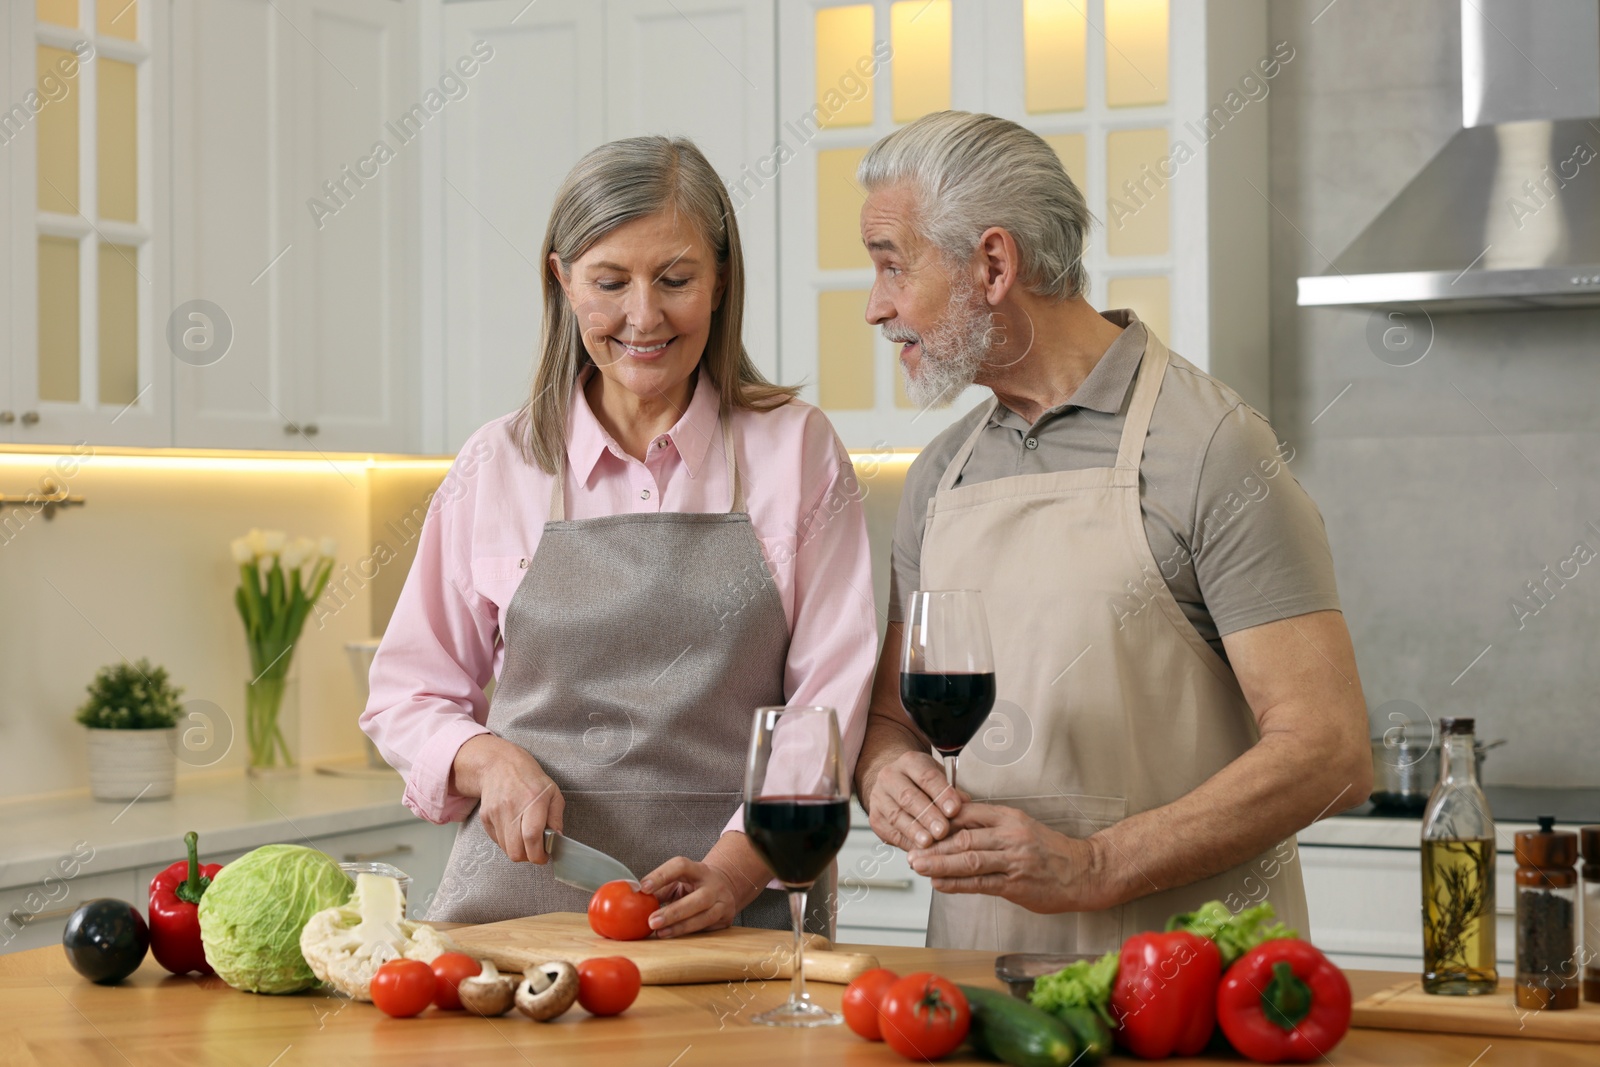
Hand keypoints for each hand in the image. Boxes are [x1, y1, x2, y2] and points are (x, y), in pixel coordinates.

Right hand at [451, 734, 564, 863]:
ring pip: (506, 849)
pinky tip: (514, 830)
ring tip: (525, 838)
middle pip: (515, 850)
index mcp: (533, 800)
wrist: (500, 765)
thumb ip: (557, 817)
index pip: (532, 836)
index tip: (544, 857)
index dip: (538, 854)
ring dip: (518, 850)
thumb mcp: (552, 793)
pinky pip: (497, 841)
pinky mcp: (485, 818)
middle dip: (528, 857)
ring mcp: (495, 813)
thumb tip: (558, 838)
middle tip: (535, 851)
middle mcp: (512, 807)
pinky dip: (507, 842)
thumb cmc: (529, 778)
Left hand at [639, 833, 770, 938]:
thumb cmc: (693, 885)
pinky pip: (707, 928)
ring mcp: (723, 902)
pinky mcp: (726, 919)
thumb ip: (659, 889)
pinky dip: (689, 933)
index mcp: (698, 870)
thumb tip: (634, 899)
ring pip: (705, 917)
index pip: (681, 866)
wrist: (724, 887)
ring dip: (680, 927)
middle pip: (698, 898)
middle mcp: (714, 884)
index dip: (661, 875)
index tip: (643, 888)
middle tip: (652, 921)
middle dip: (673, 912)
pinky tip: (673, 935)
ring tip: (660, 932)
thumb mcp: (678, 881)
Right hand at [866, 750, 966, 850]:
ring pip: (897, 816)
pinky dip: (905, 842)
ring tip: (928, 843)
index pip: (926, 776)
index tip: (954, 809)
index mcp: (910, 762)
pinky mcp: (875, 817)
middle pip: (908, 797)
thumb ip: (953, 792)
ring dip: (914, 831)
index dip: (941, 794)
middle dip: (927, 815)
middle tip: (942, 830)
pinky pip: (890, 832)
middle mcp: (890, 776)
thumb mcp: (939, 779)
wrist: (893, 784)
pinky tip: (918, 850)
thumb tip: (966, 807)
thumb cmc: (922, 784)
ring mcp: (879, 797)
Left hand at [907, 802, 1110, 913]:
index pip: (967, 813)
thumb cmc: (1050, 850)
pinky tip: (939, 883)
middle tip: (911, 850)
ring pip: (969, 860)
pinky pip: (980, 883)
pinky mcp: (1016, 885)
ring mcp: (1013, 860)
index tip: (920, 825)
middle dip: (933, 844)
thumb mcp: (1020, 826)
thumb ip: (991, 826)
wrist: (1083, 871)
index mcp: (1008, 817)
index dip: (940, 820)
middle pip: (963, 837)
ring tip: (917, 865)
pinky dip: (956, 883)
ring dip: (939, 864)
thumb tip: (955, 826)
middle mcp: (1010, 835)